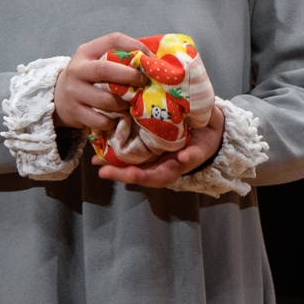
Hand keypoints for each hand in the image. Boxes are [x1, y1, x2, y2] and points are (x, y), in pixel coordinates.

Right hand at [56, 33, 145, 133]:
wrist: (58, 96)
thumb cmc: (87, 77)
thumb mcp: (96, 59)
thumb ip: (117, 57)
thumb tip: (153, 59)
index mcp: (86, 51)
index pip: (113, 39)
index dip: (135, 46)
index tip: (149, 58)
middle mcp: (77, 69)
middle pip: (105, 69)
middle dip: (130, 76)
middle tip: (143, 82)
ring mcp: (74, 92)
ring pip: (106, 100)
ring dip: (123, 103)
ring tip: (129, 104)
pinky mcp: (75, 112)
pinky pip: (100, 120)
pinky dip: (112, 121)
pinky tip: (115, 118)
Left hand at [96, 105, 225, 187]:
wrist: (209, 126)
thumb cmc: (205, 138)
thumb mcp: (203, 147)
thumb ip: (194, 154)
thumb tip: (182, 159)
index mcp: (172, 167)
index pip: (154, 177)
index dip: (141, 177)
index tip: (130, 175)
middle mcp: (159, 163)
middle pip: (138, 173)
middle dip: (120, 173)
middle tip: (102, 170)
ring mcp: (152, 153)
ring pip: (131, 161)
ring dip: (113, 162)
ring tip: (95, 159)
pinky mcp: (146, 140)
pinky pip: (130, 146)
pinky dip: (115, 146)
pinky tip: (100, 141)